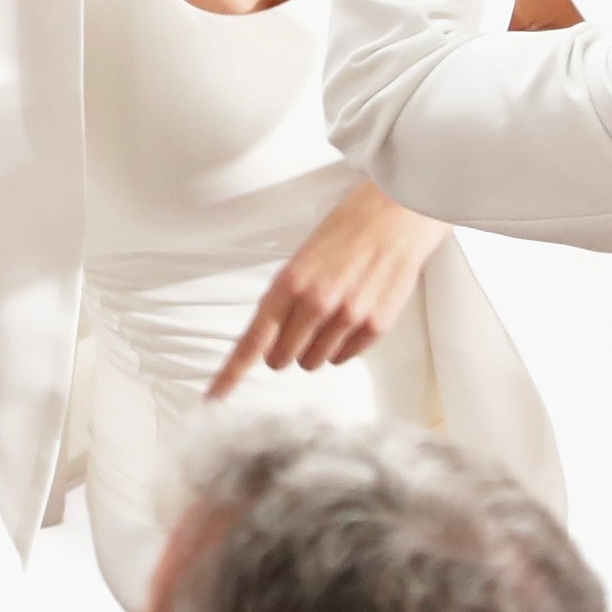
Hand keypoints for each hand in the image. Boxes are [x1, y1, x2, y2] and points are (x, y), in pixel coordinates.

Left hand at [211, 179, 444, 395]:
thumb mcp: (302, 258)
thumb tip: (271, 337)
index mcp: (289, 283)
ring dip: (316, 346)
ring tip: (332, 311)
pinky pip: (344, 357)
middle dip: (285, 347)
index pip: (252, 341)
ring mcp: (347, 317)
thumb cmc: (347, 230)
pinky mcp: (375, 326)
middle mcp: (315, 304)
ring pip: (314, 362)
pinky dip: (343, 344)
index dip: (231, 374)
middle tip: (300, 321)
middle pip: (282, 359)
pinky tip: (353, 313)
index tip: (214, 397)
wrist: (396, 215)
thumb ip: (285, 298)